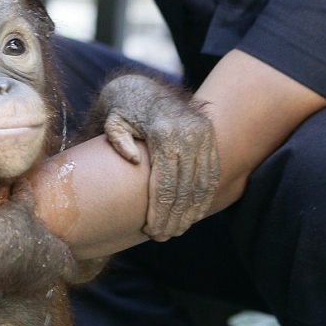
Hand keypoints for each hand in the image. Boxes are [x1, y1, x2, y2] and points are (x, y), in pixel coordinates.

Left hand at [95, 74, 219, 240]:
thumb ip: (117, 140)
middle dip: (174, 218)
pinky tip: (193, 214)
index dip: (159, 212)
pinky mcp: (210, 137)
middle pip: (185, 189)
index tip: (150, 231)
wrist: (143, 88)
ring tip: (177, 230)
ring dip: (191, 212)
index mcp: (164, 132)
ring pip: (202, 184)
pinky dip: (204, 197)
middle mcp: (189, 134)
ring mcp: (203, 135)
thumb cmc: (122, 112)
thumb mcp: (112, 122)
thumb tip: (134, 161)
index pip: (166, 184)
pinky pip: (212, 173)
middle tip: (162, 236)